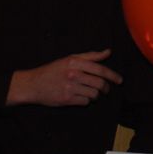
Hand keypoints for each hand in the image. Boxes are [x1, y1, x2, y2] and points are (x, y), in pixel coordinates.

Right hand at [7, 48, 122, 106]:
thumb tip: (108, 52)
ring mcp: (69, 87)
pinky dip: (87, 100)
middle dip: (106, 88)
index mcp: (75, 62)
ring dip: (96, 95)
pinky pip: (85, 101)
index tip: (119, 80)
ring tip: (93, 93)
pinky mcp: (66, 99)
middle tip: (106, 90)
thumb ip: (90, 55)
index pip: (100, 69)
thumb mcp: (70, 58)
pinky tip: (82, 97)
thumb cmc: (52, 70)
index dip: (113, 76)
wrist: (33, 84)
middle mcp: (73, 74)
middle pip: (99, 83)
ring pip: (93, 94)